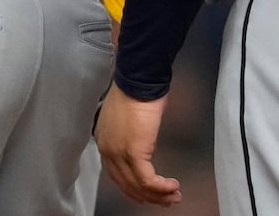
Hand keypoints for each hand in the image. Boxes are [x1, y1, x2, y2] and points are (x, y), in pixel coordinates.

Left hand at [95, 87, 180, 206]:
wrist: (139, 79)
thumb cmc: (138, 90)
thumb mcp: (130, 116)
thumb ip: (132, 134)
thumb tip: (145, 143)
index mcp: (104, 139)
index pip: (116, 173)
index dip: (132, 187)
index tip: (146, 194)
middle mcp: (107, 149)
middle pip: (126, 184)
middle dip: (148, 196)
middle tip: (166, 200)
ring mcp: (118, 152)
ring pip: (138, 185)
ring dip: (159, 195)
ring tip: (174, 196)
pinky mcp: (133, 152)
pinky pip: (147, 180)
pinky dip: (161, 187)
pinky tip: (172, 186)